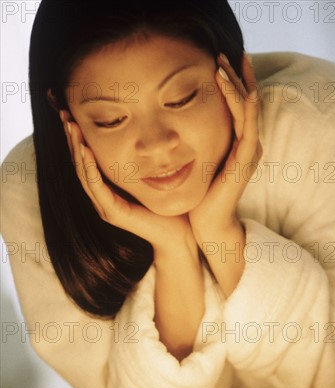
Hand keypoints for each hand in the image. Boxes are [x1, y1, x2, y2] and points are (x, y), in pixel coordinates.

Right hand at [60, 112, 193, 253]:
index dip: (78, 138)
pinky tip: (85, 150)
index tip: (72, 114)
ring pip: (84, 174)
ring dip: (76, 149)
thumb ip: (141, 161)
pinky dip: (90, 168)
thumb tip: (144, 133)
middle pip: (80, 164)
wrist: (178, 234)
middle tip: (64, 115)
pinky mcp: (113, 213)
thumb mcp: (151, 176)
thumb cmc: (168, 207)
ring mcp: (105, 207)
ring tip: (70, 127)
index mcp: (108, 190)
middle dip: (72, 139)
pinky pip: (96, 187)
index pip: (87, 161)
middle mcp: (102, 199)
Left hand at [189, 53, 261, 237]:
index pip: (239, 107)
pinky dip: (237, 101)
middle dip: (235, 76)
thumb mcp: (199, 163)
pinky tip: (227, 84)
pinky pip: (245, 122)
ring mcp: (250, 150)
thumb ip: (199, 144)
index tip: (219, 63)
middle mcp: (248, 144)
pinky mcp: (246, 158)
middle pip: (246, 102)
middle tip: (222, 53)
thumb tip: (179, 126)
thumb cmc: (201, 196)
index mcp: (238, 145)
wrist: (207, 223)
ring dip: (236, 82)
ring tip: (222, 62)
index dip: (232, 84)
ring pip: (248, 107)